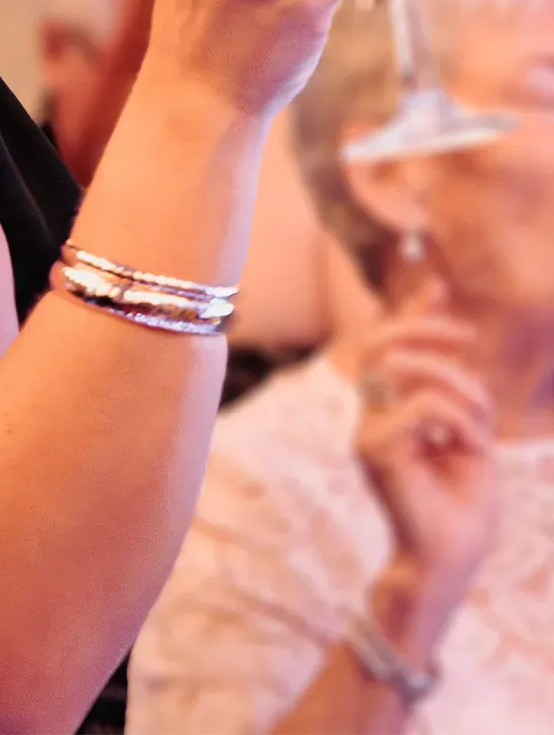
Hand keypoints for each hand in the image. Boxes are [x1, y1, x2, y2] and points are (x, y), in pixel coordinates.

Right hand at [354, 280, 498, 618]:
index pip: (389, 347)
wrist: (451, 561)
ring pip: (406, 368)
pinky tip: (469, 450)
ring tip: (478, 427)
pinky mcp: (375, 450)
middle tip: (463, 337)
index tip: (437, 286)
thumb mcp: (470, 435)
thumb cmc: (461, 507)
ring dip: (458, 386)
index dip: (411, 312)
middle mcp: (372, 416)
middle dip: (423, 327)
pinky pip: (424, 406)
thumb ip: (459, 393)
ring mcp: (368, 432)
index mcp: (392, 412)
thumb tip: (458, 341)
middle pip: (381, 344)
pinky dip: (459, 420)